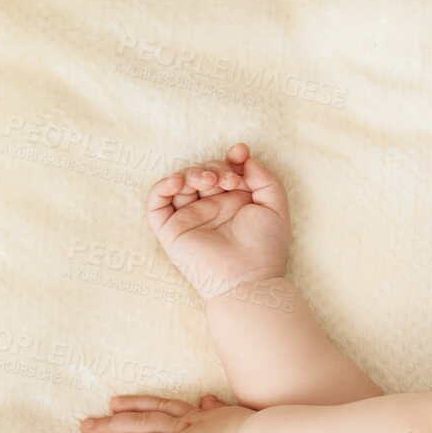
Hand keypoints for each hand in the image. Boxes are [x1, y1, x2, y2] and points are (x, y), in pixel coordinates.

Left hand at [78, 393, 255, 432]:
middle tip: (86, 425)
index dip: (136, 404)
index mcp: (197, 418)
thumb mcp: (238, 414)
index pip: (160, 407)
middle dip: (110, 425)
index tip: (115, 402)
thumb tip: (208, 399)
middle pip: (138, 424)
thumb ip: (219, 409)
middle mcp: (182, 430)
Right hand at [147, 142, 290, 300]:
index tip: (240, 153)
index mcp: (234, 203)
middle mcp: (211, 208)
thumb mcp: (275, 206)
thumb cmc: (265, 248)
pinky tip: (178, 182)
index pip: (226, 170)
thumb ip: (264, 178)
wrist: (248, 279)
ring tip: (209, 181)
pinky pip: (156, 203)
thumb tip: (244, 156)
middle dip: (215, 168)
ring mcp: (190, 218)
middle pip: (204, 173)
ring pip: (180, 183)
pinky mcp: (172, 230)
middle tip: (229, 180)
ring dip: (192, 173)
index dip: (231, 158)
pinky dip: (162, 186)